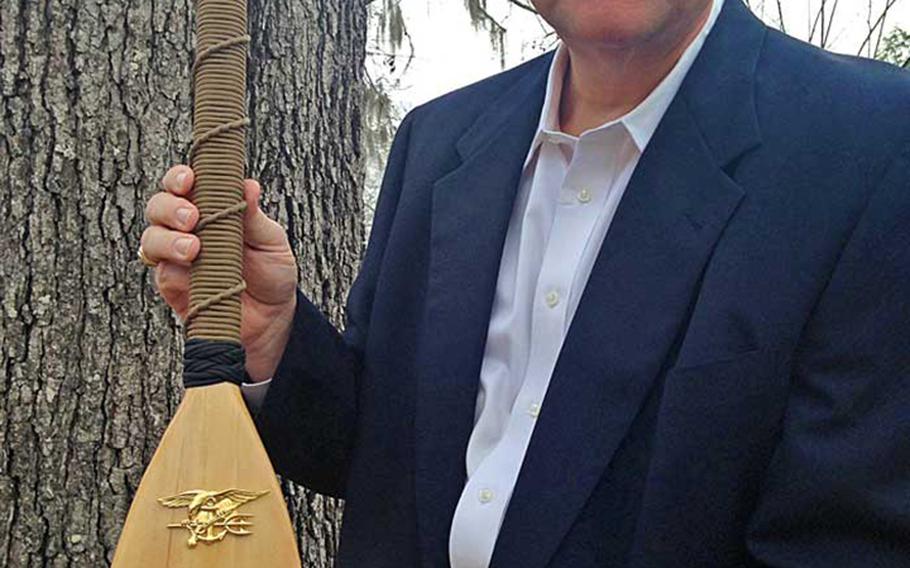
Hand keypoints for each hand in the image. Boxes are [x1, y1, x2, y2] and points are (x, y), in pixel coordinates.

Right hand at [142, 165, 297, 380]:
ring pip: (151, 238)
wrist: (273, 318)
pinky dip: (172, 267)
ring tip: (193, 249)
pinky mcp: (173, 285)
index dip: (179, 177)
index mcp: (211, 209)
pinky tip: (192, 268)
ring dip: (166, 239)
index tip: (189, 179)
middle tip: (192, 218)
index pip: (184, 184)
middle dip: (169, 207)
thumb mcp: (271, 241)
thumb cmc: (272, 273)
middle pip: (158, 206)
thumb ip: (254, 216)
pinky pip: (161, 272)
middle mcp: (188, 230)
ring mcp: (177, 258)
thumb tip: (247, 185)